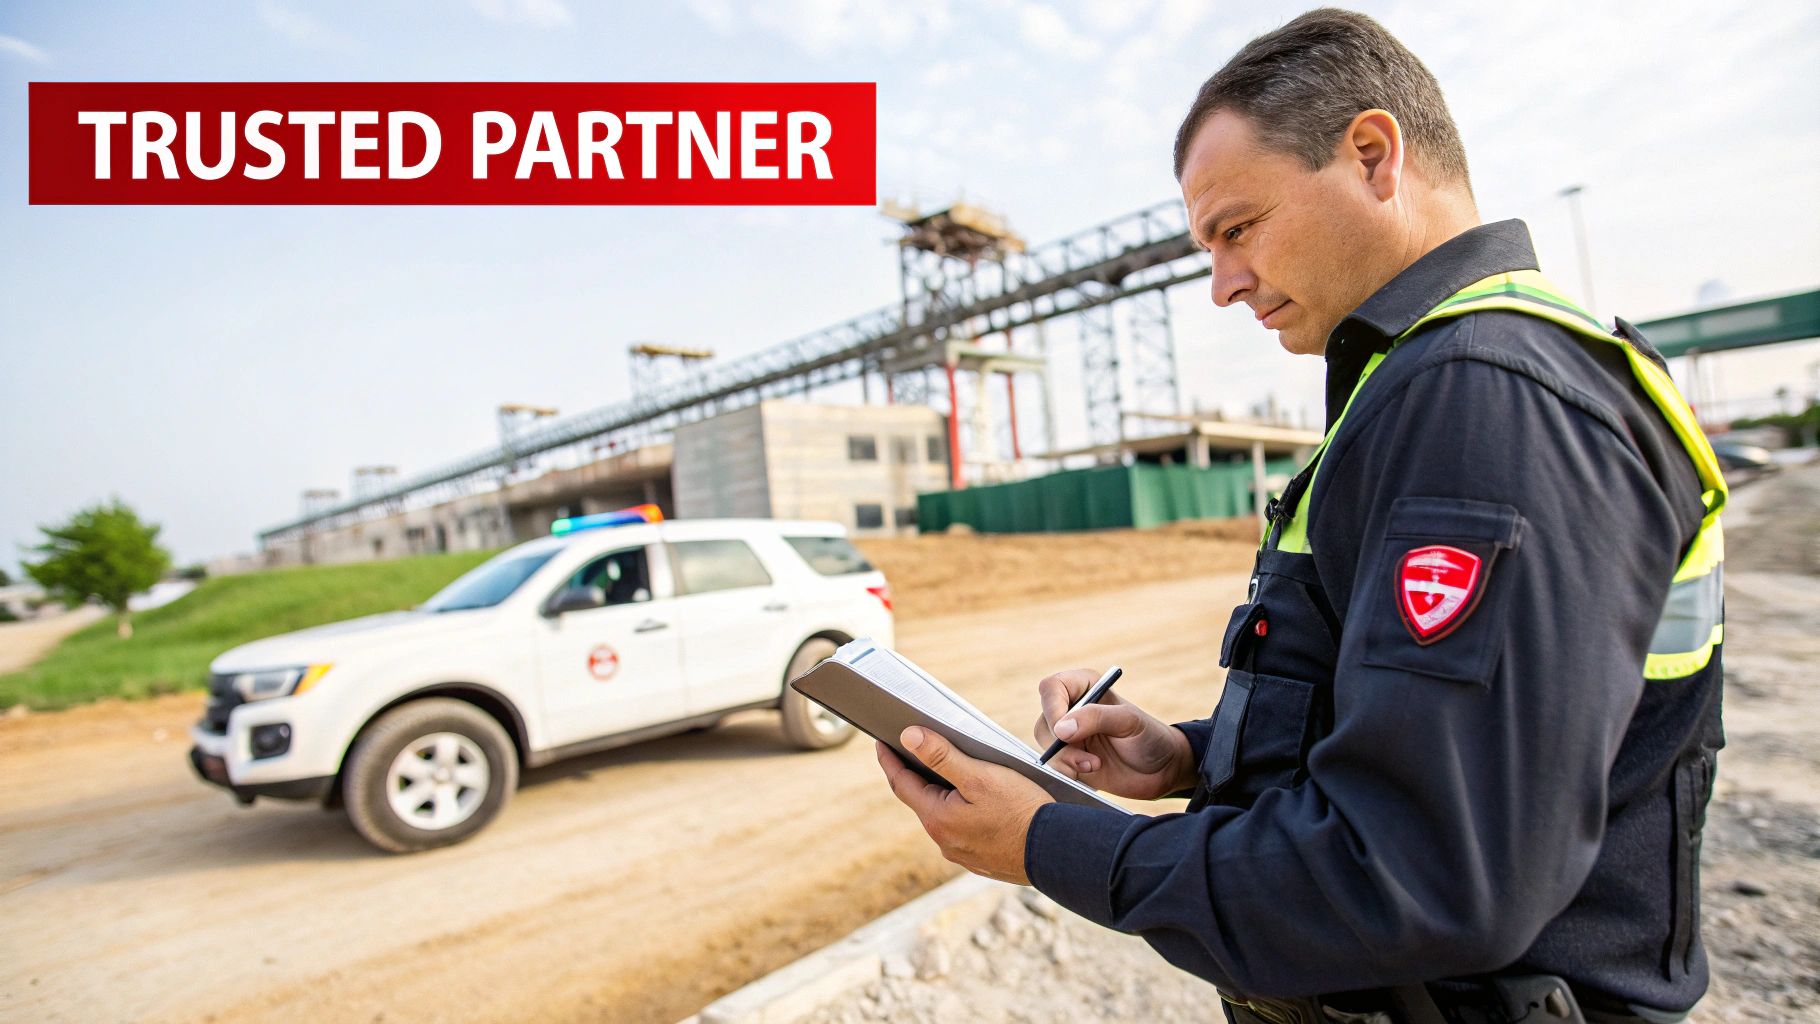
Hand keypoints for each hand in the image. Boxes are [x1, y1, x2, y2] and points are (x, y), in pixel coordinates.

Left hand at [875, 729, 1052, 884]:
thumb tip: (908, 737)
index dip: (890, 760)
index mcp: (938, 819)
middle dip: (917, 775)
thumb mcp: (980, 776)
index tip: (880, 743)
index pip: (902, 784)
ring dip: (943, 795)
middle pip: (923, 800)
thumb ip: (942, 756)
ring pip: (944, 817)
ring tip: (949, 773)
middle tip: (913, 751)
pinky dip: (962, 813)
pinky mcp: (983, 861)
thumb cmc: (1022, 811)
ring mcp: (963, 855)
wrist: (1058, 852)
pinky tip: (977, 803)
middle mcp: (945, 841)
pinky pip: (964, 831)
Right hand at [1033, 669, 1195, 799]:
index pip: (1052, 688)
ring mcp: (1070, 737)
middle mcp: (1072, 710)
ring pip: (1045, 745)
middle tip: (1086, 756)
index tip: (1063, 732)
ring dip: (1066, 759)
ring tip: (1095, 765)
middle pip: (1044, 720)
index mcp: (1085, 688)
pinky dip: (1067, 772)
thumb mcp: (1129, 721)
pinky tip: (1092, 771)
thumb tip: (1060, 729)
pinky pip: (1053, 766)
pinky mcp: (1070, 760)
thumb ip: (1096, 718)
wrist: (1162, 770)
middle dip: (1060, 742)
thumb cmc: (1150, 737)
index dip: (1052, 708)